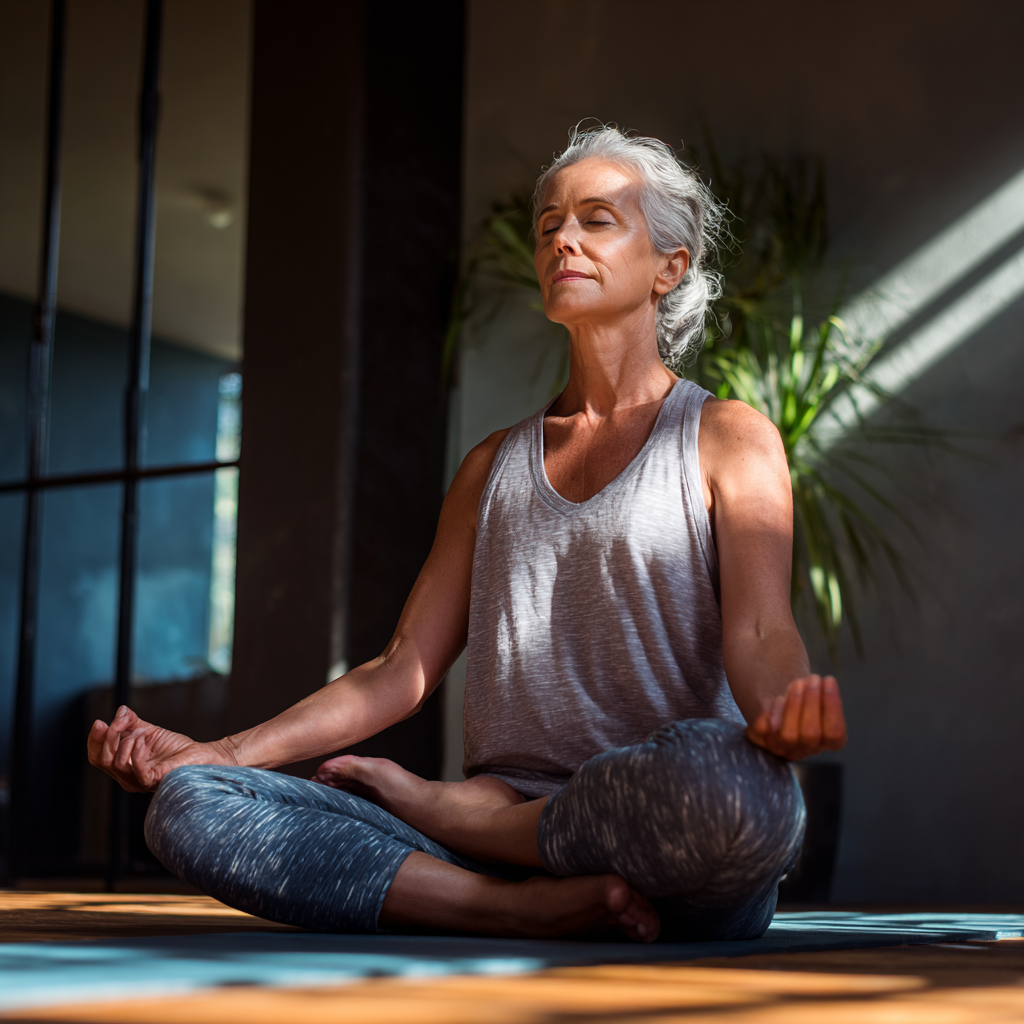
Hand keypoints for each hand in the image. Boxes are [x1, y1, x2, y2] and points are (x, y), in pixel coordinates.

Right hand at [87, 705, 235, 792]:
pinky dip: (136, 750)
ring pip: (116, 764)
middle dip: (106, 738)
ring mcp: (138, 781)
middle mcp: (127, 777)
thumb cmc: (175, 747)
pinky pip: (136, 769)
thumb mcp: (148, 731)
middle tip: (117, 722)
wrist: (199, 754)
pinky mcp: (153, 780)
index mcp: (122, 766)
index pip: (97, 757)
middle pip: (102, 760)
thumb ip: (131, 722)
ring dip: (124, 740)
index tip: (99, 721)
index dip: (94, 739)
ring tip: (140, 730)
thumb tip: (120, 710)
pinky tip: (144, 738)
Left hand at [746, 674, 846, 759]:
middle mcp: (806, 749)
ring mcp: (783, 748)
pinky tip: (778, 698)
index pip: (835, 734)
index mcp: (828, 742)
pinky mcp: (763, 741)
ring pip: (789, 736)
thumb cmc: (806, 702)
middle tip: (813, 678)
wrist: (780, 709)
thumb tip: (827, 682)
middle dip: (812, 701)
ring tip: (797, 683)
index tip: (829, 679)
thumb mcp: (820, 699)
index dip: (833, 706)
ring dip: (793, 705)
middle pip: (811, 734)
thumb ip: (824, 694)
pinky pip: (766, 730)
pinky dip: (772, 712)